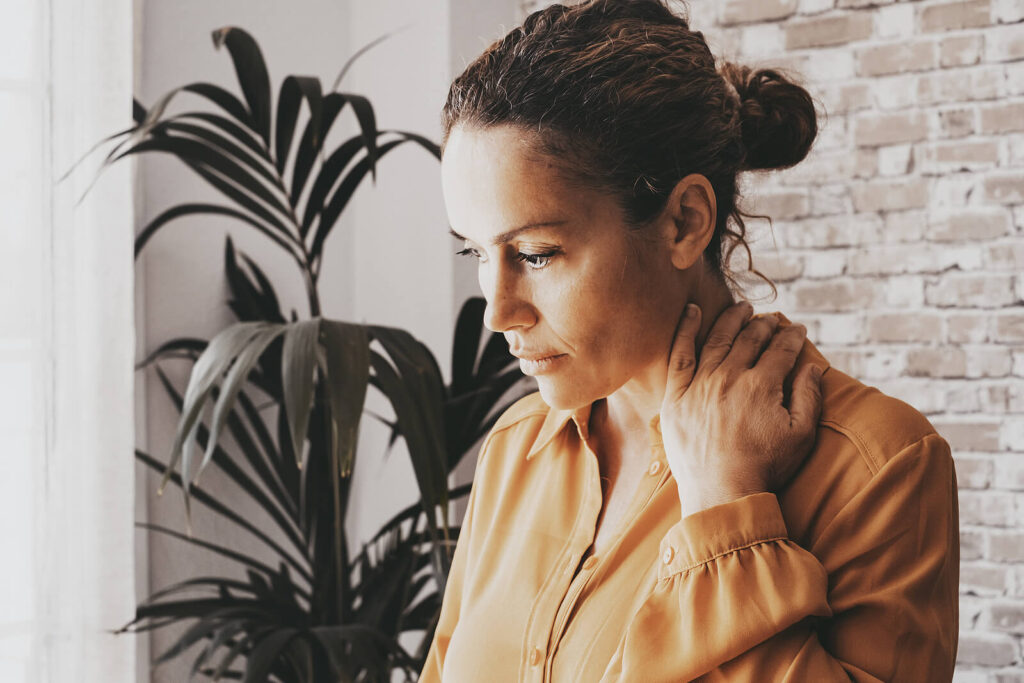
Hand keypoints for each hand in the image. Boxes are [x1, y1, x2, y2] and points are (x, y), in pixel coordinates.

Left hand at [660, 301, 823, 516]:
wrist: (722, 494)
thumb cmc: (766, 468)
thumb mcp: (801, 436)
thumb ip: (809, 397)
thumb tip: (812, 367)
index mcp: (762, 385)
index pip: (780, 349)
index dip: (792, 337)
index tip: (798, 330)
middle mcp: (730, 377)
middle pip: (750, 339)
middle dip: (765, 325)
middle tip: (772, 319)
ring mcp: (700, 384)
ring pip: (718, 339)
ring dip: (733, 319)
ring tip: (743, 309)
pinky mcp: (676, 396)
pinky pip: (679, 354)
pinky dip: (686, 329)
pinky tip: (693, 310)